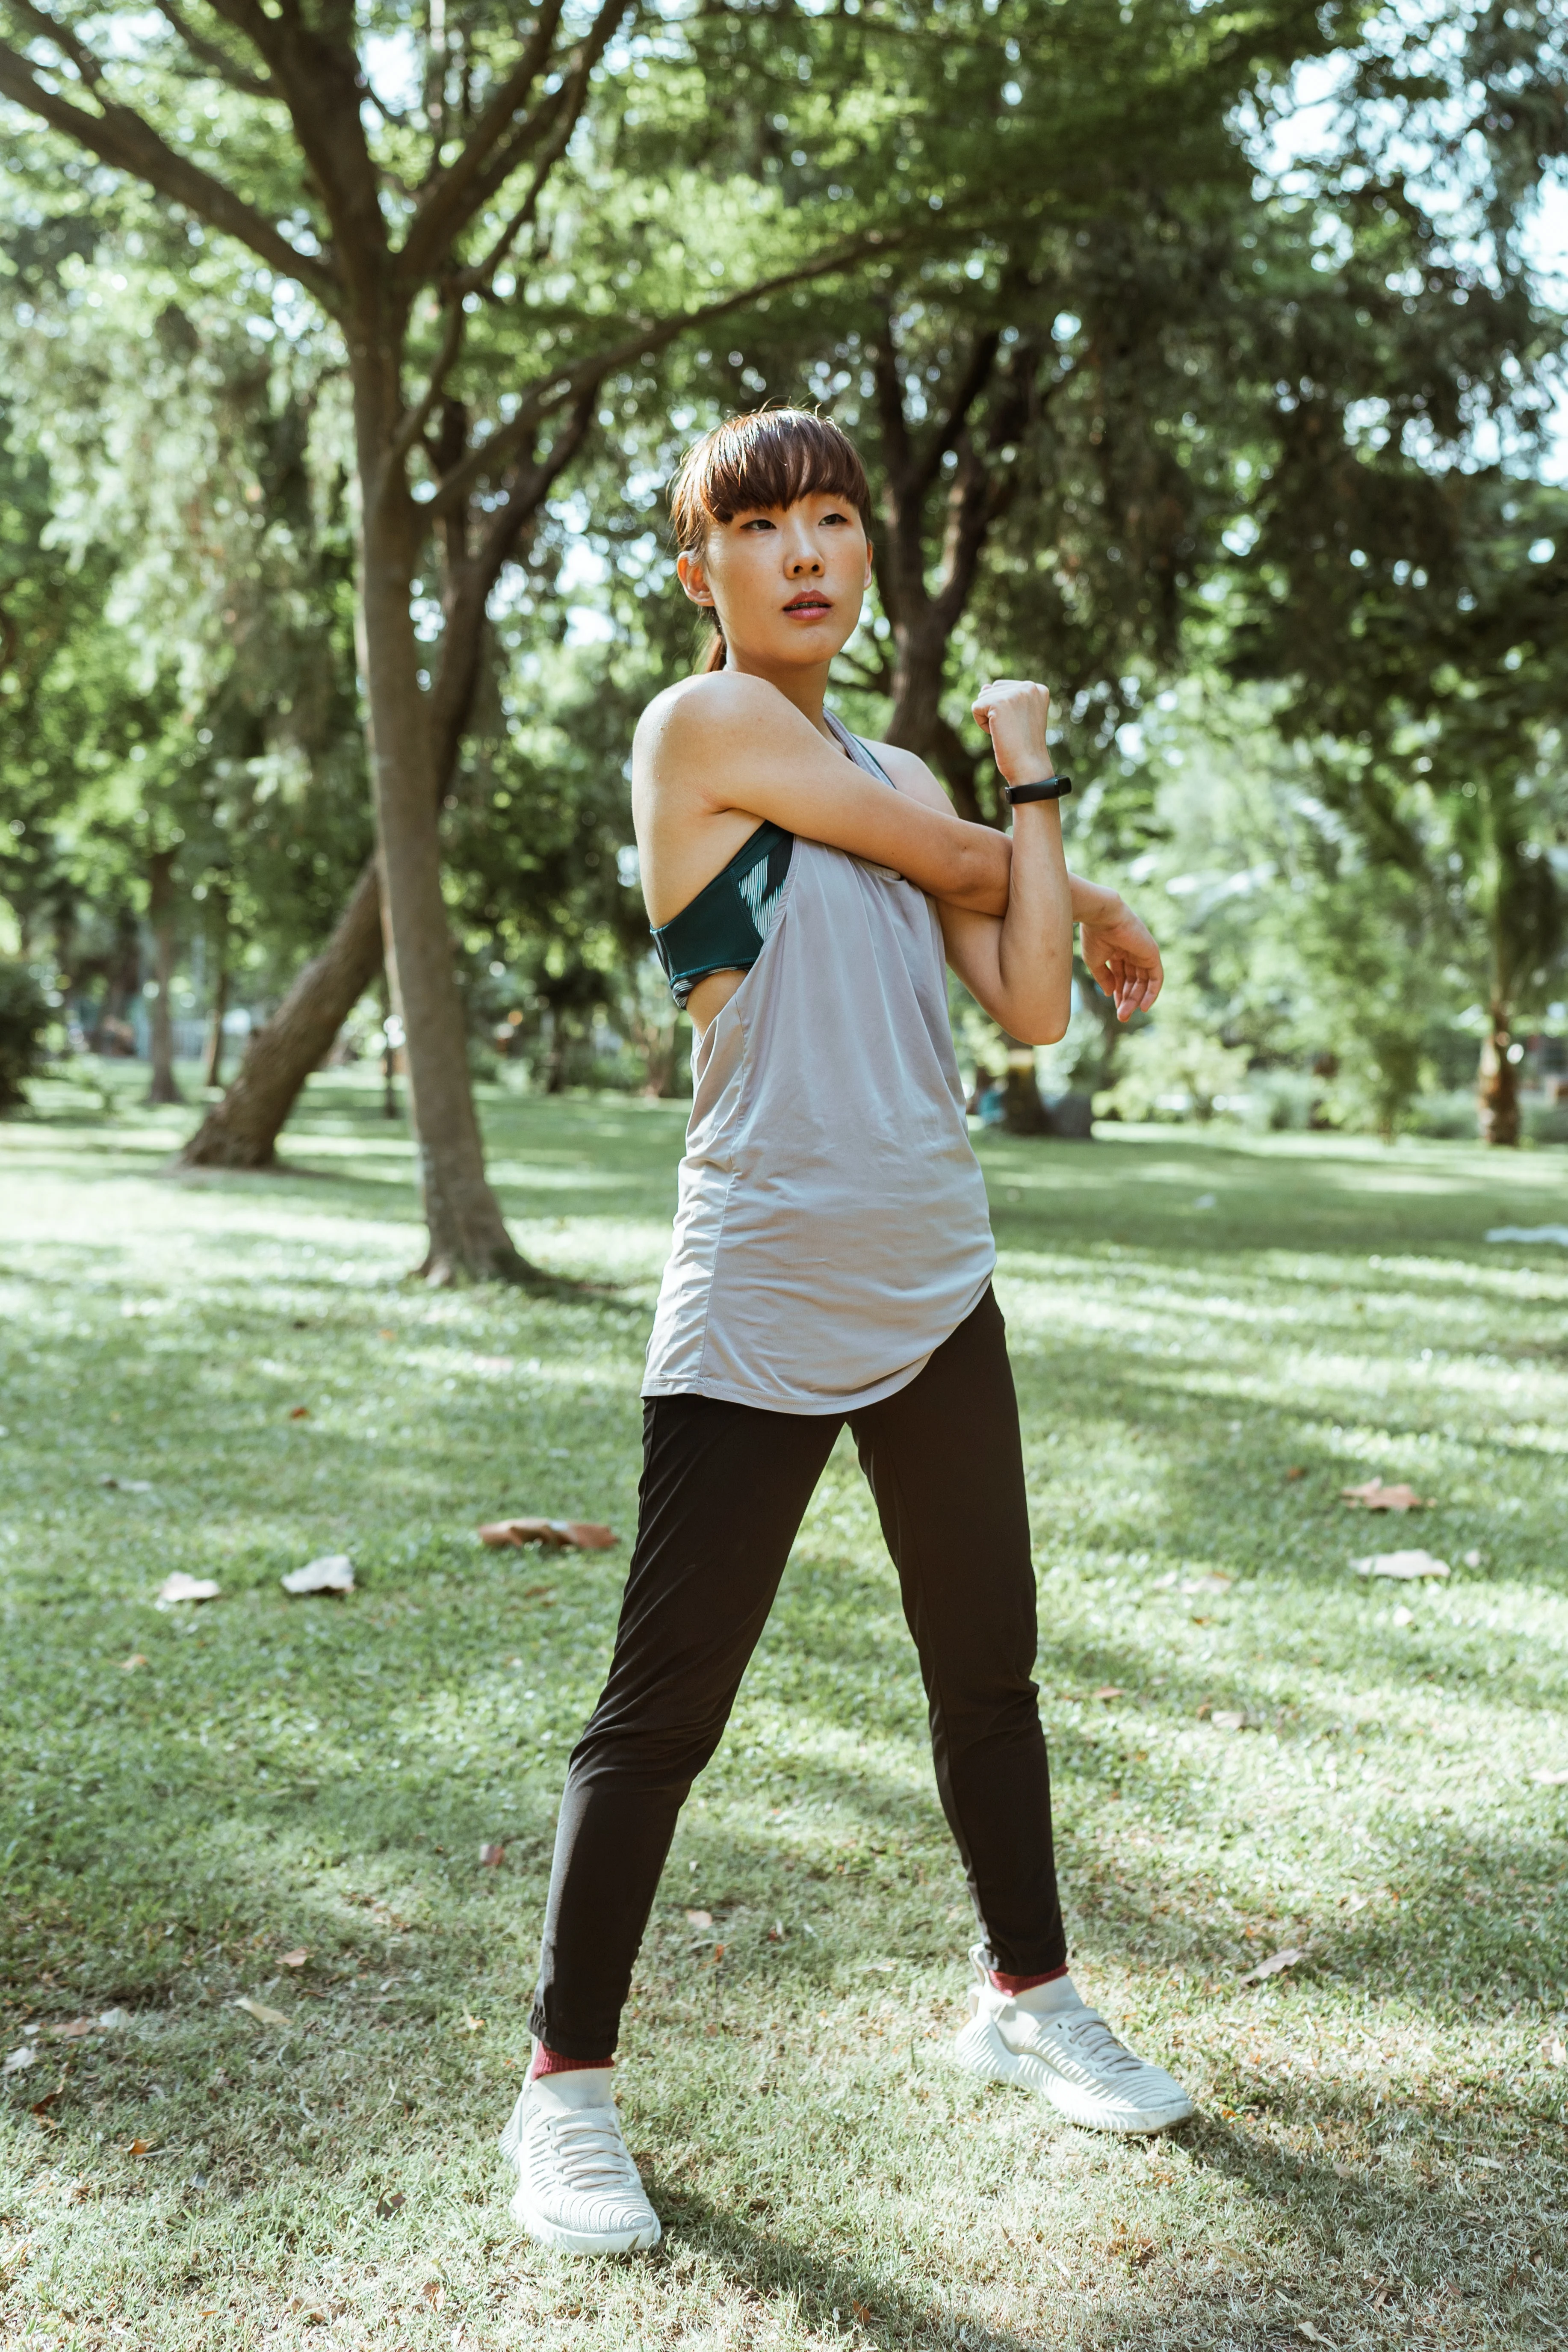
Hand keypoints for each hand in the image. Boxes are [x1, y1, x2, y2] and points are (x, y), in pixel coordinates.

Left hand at [971, 678, 1051, 786]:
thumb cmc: (1023, 747)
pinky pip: (975, 707)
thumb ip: (1002, 697)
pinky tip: (998, 733)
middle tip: (1013, 731)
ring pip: (983, 697)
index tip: (1020, 726)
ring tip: (1007, 732)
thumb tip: (984, 687)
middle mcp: (1030, 686)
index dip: (1005, 711)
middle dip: (995, 712)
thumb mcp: (1016, 717)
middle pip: (993, 690)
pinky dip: (982, 724)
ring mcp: (1015, 693)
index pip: (1004, 689)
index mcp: (1038, 689)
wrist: (1028, 767)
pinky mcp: (999, 702)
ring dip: (988, 718)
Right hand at [1079, 896, 1163, 1021]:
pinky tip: (1143, 1006)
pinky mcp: (1152, 954)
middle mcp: (1132, 952)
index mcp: (1118, 951)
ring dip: (1136, 1000)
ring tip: (1125, 1015)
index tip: (1115, 1008)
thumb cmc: (1094, 935)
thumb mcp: (1096, 962)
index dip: (1119, 993)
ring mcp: (1143, 953)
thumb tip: (1111, 994)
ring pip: (1143, 982)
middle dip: (1127, 1000)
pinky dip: (1152, 993)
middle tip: (1121, 1017)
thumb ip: (1105, 978)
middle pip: (1133, 981)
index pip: (1122, 977)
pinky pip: (1156, 978)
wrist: (1102, 916)